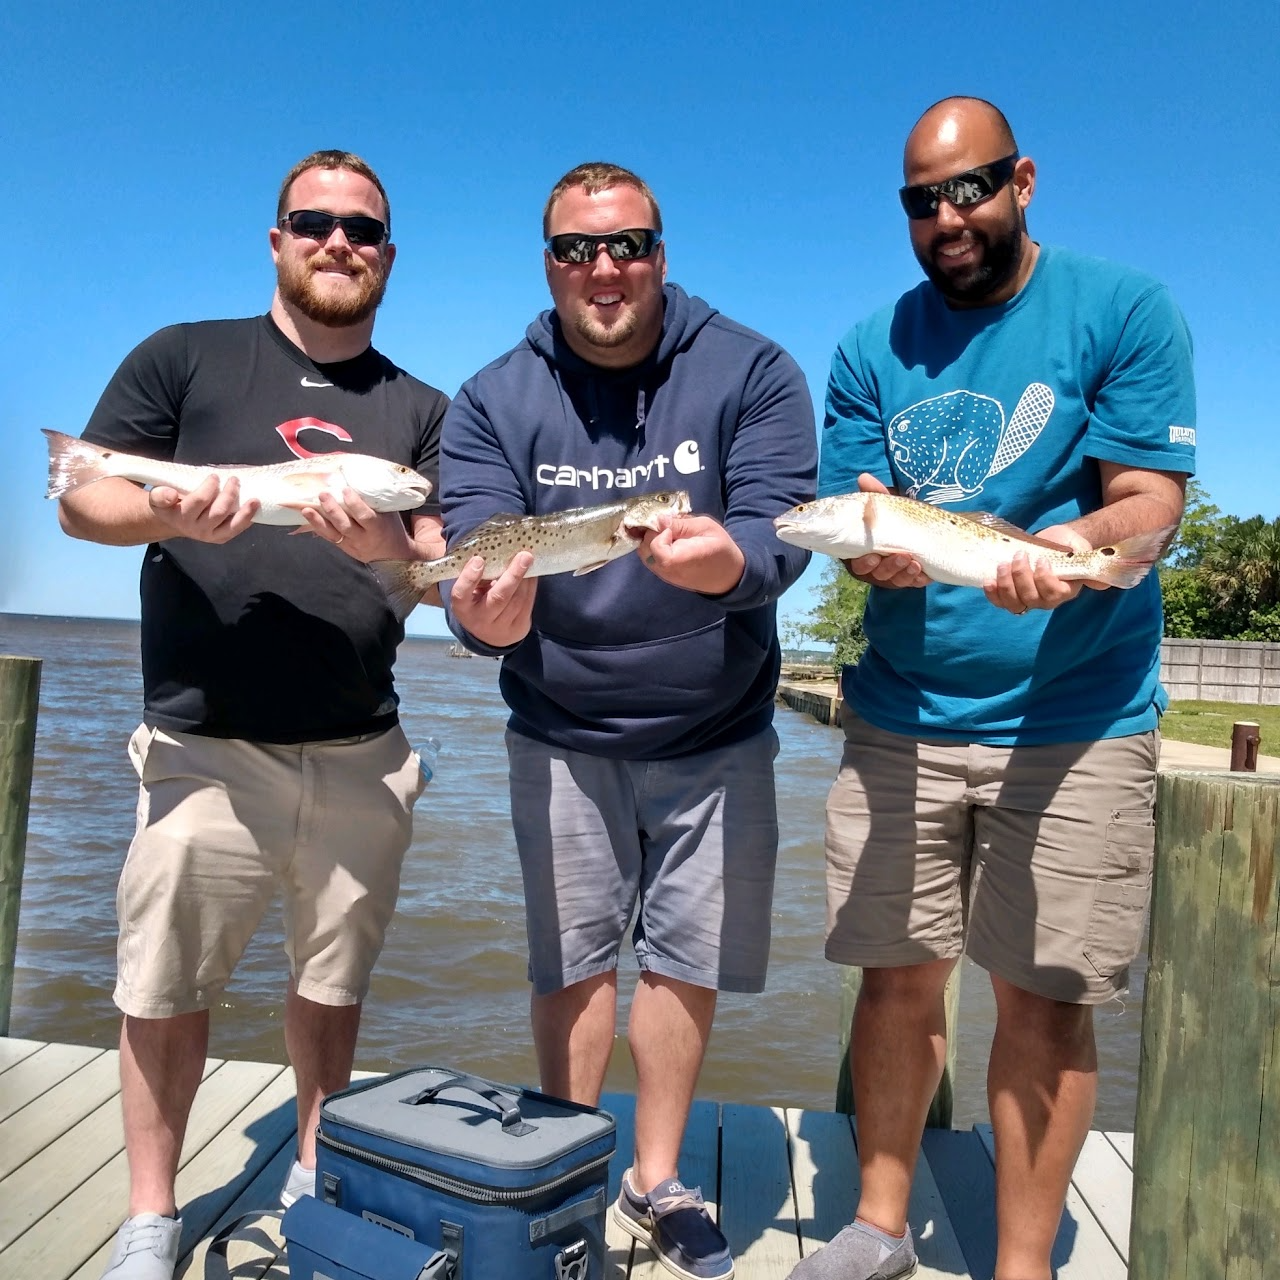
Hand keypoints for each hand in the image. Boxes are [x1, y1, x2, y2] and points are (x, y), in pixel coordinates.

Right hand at [149, 475, 258, 542]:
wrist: (174, 520)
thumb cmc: (170, 502)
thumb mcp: (158, 496)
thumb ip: (160, 495)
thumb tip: (171, 494)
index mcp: (177, 515)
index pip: (198, 501)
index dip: (209, 488)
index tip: (215, 476)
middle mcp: (193, 528)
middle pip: (217, 511)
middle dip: (229, 494)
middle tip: (234, 479)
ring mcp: (208, 535)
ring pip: (230, 523)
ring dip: (243, 510)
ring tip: (254, 499)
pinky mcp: (219, 538)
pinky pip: (235, 530)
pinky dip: (247, 519)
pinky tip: (254, 509)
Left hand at [295, 488, 414, 561]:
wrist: (392, 555)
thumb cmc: (391, 528)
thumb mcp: (390, 514)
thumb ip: (376, 502)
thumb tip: (360, 479)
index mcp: (378, 528)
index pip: (365, 516)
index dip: (355, 504)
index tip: (346, 490)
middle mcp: (363, 538)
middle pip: (345, 525)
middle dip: (333, 510)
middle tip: (323, 494)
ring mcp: (352, 544)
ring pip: (333, 533)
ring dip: (318, 520)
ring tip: (306, 509)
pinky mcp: (343, 547)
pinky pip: (328, 538)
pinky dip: (317, 527)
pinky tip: (308, 518)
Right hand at [448, 551, 536, 646]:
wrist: (490, 633)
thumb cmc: (477, 601)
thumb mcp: (469, 592)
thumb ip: (477, 576)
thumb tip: (497, 549)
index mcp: (462, 608)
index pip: (461, 594)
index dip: (469, 578)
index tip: (479, 559)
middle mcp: (480, 619)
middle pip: (498, 598)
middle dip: (513, 576)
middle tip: (524, 556)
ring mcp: (501, 627)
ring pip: (517, 600)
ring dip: (526, 578)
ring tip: (528, 559)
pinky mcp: (518, 628)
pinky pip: (528, 603)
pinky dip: (531, 586)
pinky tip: (532, 572)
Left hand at [639, 514, 745, 594]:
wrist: (727, 575)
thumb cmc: (720, 548)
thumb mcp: (705, 527)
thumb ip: (680, 524)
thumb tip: (659, 519)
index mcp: (680, 560)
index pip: (655, 545)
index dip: (659, 532)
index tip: (672, 527)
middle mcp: (667, 570)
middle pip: (644, 548)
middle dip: (651, 532)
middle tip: (667, 526)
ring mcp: (664, 575)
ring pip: (643, 552)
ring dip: (651, 538)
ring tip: (669, 533)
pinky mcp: (663, 575)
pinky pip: (649, 558)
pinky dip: (653, 546)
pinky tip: (668, 540)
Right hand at [845, 473, 930, 587]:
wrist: (921, 525)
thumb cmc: (896, 516)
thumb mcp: (888, 505)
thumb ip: (875, 494)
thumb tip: (864, 477)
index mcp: (864, 552)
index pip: (858, 564)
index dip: (865, 564)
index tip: (874, 557)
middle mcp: (877, 567)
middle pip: (879, 574)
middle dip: (890, 568)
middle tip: (902, 557)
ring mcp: (895, 575)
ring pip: (897, 580)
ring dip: (905, 573)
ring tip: (916, 563)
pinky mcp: (912, 578)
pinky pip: (914, 583)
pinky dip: (920, 580)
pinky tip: (927, 575)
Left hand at [984, 523, 1091, 614]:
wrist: (1052, 542)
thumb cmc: (1066, 545)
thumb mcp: (1079, 548)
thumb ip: (1088, 562)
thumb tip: (1102, 584)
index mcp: (1066, 590)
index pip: (1054, 594)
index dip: (1045, 579)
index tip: (1042, 559)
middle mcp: (1046, 600)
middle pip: (1031, 599)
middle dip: (1021, 577)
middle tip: (1019, 556)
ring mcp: (1027, 600)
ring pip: (1014, 603)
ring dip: (1005, 585)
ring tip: (1002, 565)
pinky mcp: (1011, 596)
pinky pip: (1000, 602)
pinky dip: (992, 594)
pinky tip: (988, 581)